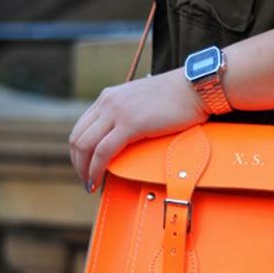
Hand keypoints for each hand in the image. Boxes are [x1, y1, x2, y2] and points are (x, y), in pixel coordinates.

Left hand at [69, 68, 209, 192]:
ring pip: (85, 146)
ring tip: (90, 184)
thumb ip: (131, 116)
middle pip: (78, 137)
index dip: (78, 151)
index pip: (81, 127)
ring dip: (84, 169)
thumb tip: (129, 137)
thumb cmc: (179, 98)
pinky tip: (97, 181)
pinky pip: (103, 152)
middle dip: (78, 163)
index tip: (85, 166)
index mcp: (109, 97)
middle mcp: (108, 102)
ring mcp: (117, 112)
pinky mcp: (130, 124)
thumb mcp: (144, 103)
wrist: (195, 87)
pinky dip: (96, 170)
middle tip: (85, 180)